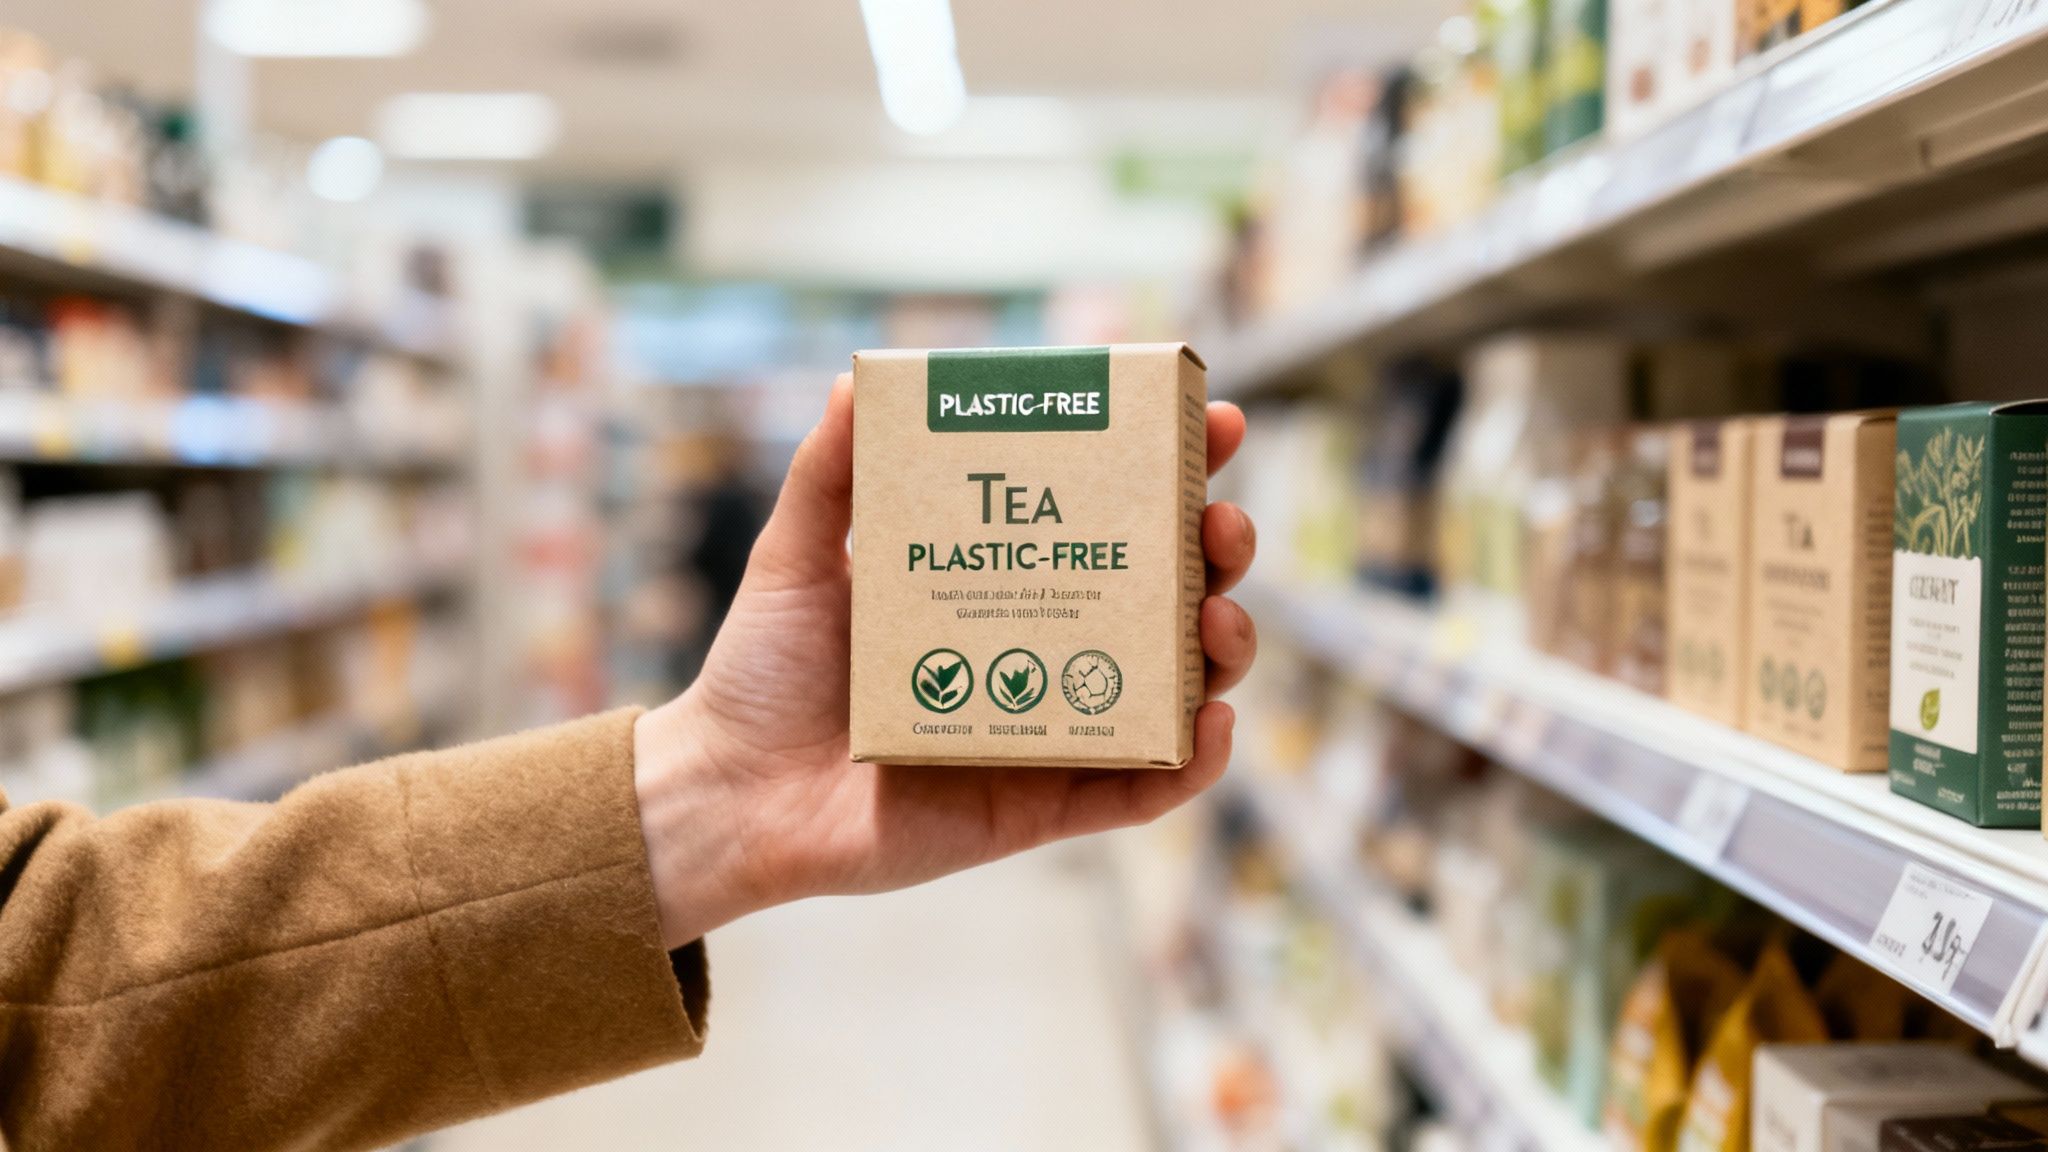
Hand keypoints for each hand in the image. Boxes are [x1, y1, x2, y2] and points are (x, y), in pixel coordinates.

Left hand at [634, 375, 1256, 947]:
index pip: (1110, 514)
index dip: (1174, 470)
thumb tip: (857, 377)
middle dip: (1216, 551)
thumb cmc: (764, 671)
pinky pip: (1142, 789)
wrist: (732, 790)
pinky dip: (1193, 763)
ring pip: (1174, 686)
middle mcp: (1042, 646)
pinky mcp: (1043, 804)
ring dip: (1222, 648)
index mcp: (1005, 578)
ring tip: (1217, 619)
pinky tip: (1211, 724)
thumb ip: (829, 472)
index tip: (1214, 423)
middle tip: (1218, 526)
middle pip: (1166, 593)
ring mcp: (1051, 726)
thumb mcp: (796, 555)